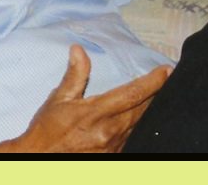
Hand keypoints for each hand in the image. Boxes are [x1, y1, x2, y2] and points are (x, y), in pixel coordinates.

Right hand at [0, 45, 170, 152]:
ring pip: (138, 123)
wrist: (40, 158)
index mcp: (96, 113)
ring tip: (157, 94)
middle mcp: (109, 130)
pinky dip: (137, 123)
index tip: (166, 70)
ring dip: (148, 108)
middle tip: (167, 78)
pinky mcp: (113, 155)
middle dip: (156, 93)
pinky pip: (131, 136)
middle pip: (142, 109)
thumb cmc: (46, 130)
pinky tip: (138, 116)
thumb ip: (74, 75)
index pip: (132, 93)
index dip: (153, 82)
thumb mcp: (58, 99)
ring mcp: (113, 145)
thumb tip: (78, 50)